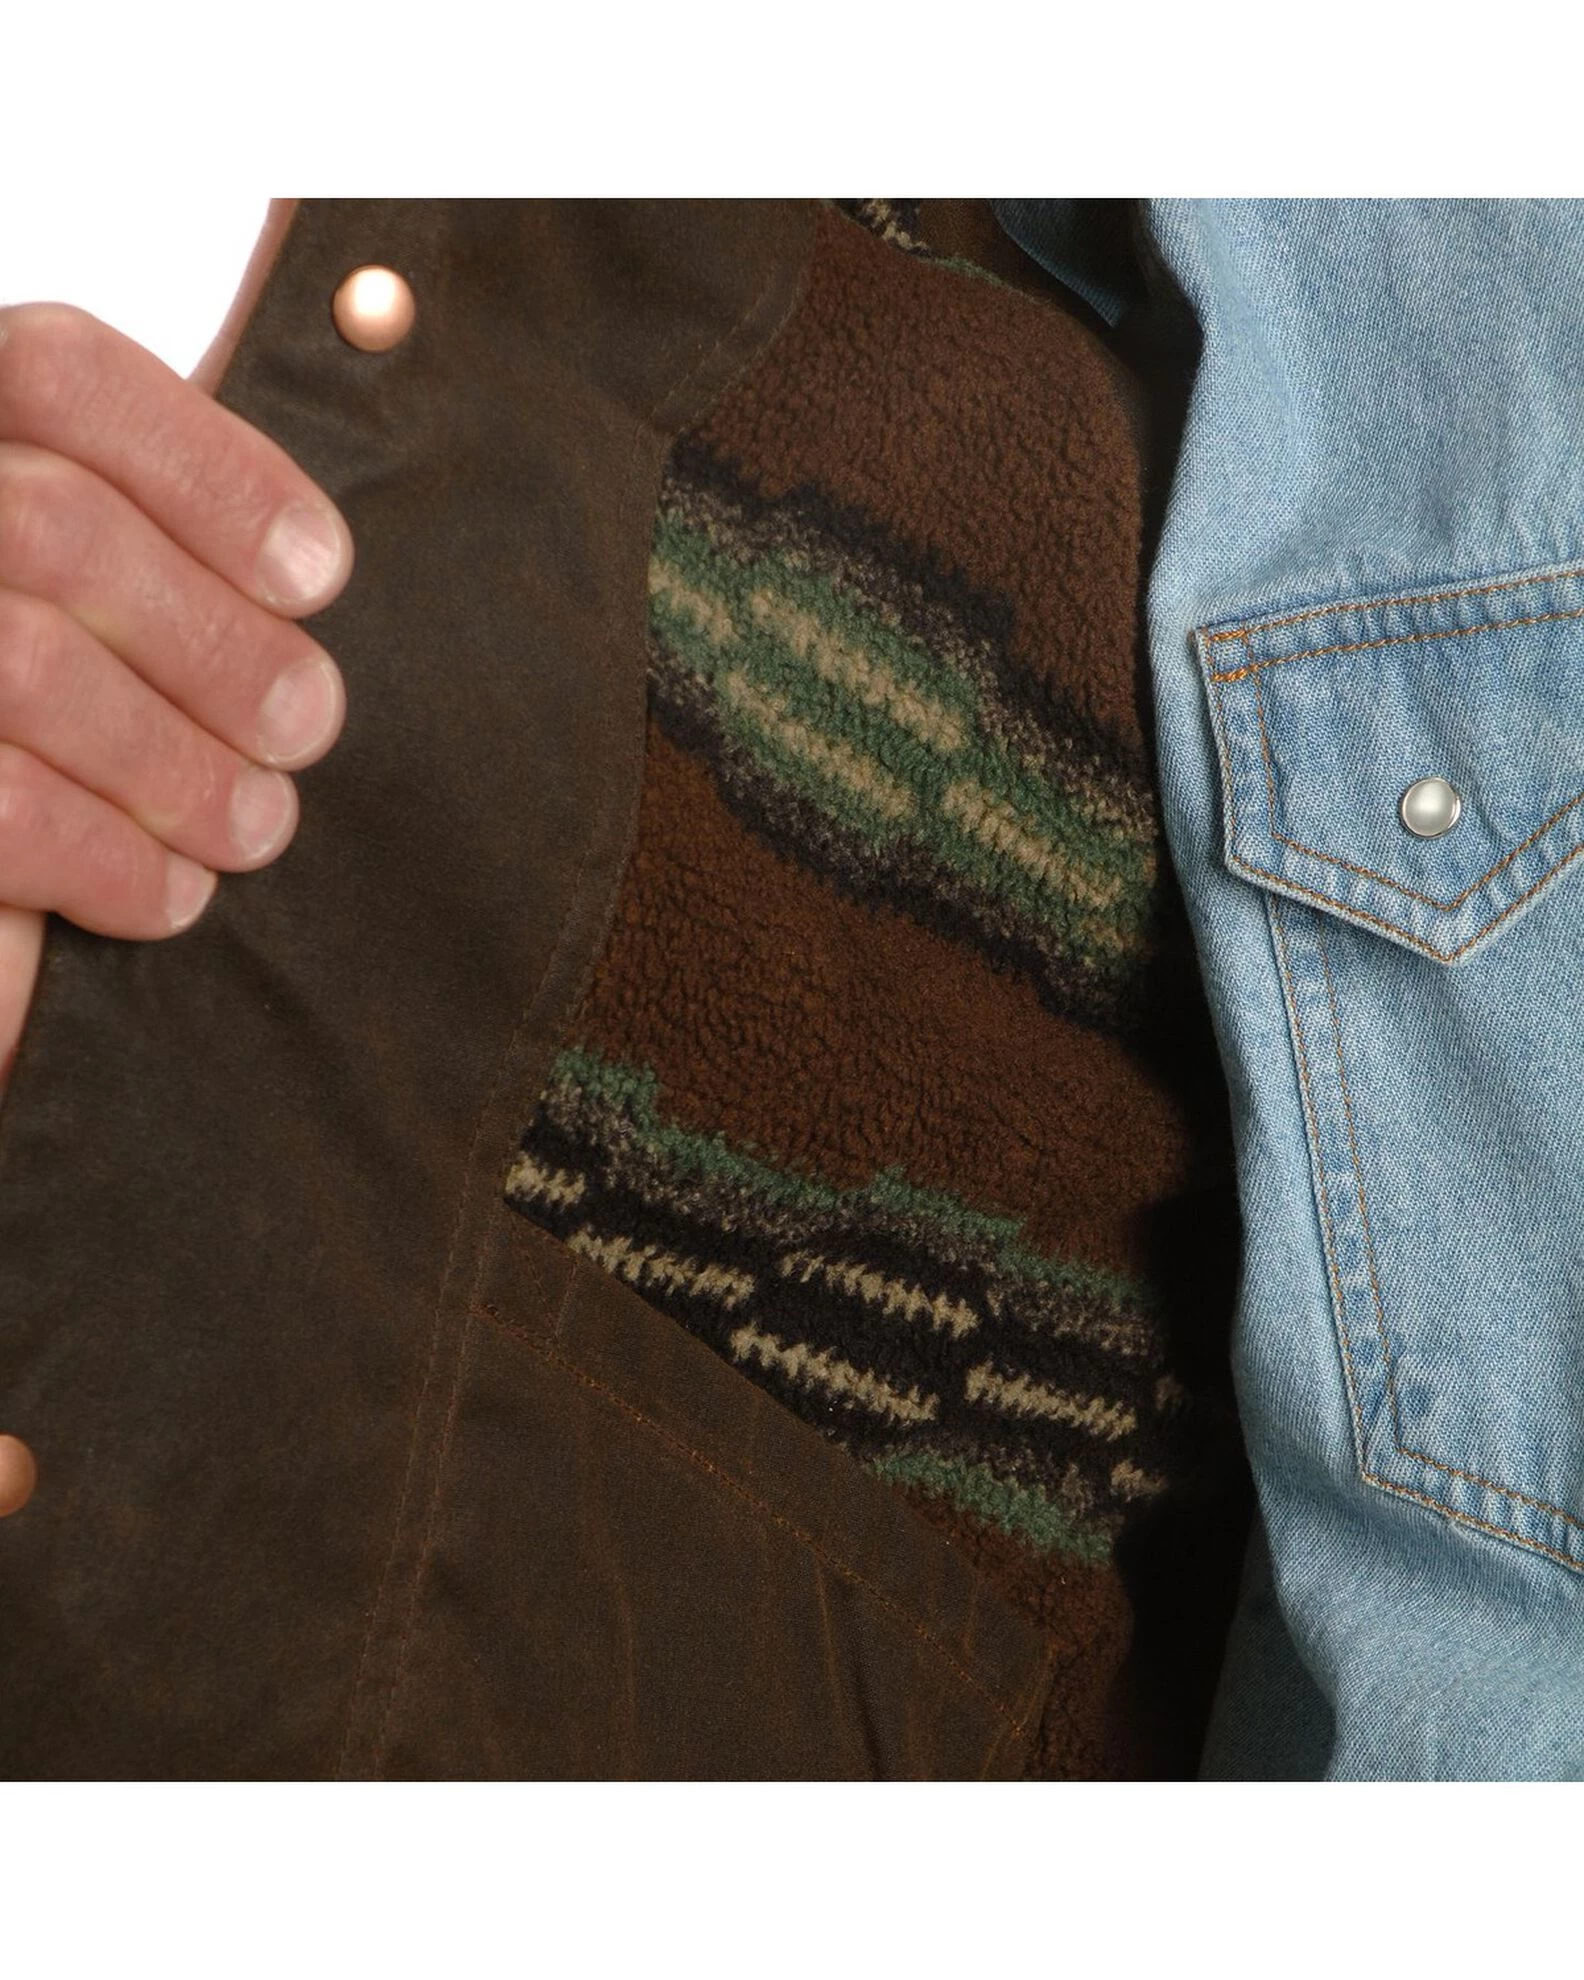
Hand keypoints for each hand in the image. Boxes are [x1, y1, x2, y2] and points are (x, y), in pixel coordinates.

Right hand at [0, 301, 353, 1094]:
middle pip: (56, 526)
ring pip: (25, 666)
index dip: (212, 469)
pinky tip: (172, 895)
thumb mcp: (118, 602)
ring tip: (257, 824)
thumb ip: (181, 526)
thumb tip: (376, 342)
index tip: (322, 576)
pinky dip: (109, 862)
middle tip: (310, 727)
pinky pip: (2, 811)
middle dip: (217, 642)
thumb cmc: (53, 737)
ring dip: (178, 764)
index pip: (54, 372)